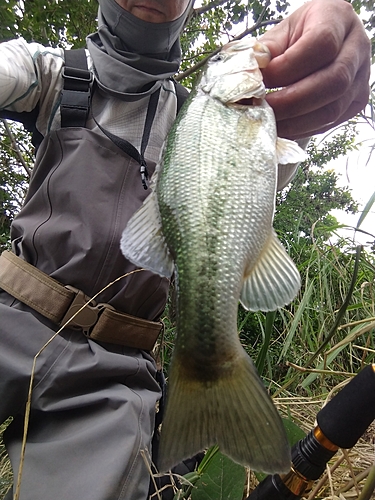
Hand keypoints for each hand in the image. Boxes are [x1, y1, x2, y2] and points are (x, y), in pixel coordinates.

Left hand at [260, 0, 370, 138]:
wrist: (323, 42)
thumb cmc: (298, 36)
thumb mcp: (282, 32)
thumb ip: (266, 51)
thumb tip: (250, 74)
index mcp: (338, 18)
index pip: (321, 44)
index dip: (288, 67)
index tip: (260, 81)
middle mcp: (357, 48)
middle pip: (333, 81)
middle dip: (291, 102)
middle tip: (261, 110)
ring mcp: (361, 78)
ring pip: (332, 108)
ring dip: (295, 122)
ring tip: (268, 123)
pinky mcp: (356, 103)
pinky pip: (330, 123)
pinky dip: (302, 129)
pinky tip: (282, 128)